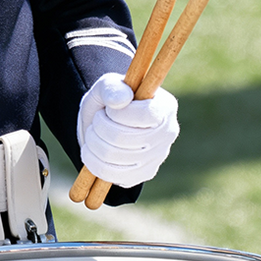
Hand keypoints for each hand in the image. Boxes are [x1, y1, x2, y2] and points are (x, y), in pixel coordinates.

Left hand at [77, 71, 178, 186]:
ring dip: (93, 142)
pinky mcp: (144, 174)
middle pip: (123, 138)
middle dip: (100, 126)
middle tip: (97, 119)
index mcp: (165, 107)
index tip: (110, 108)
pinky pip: (112, 175)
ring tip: (93, 133)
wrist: (106, 124)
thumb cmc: (110, 101)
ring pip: (113, 156)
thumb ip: (112, 87)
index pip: (145, 115)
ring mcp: (158, 157)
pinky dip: (93, 162)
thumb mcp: (107, 85)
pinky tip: (92, 150)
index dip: (119, 113)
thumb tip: (122, 100)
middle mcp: (168, 133)